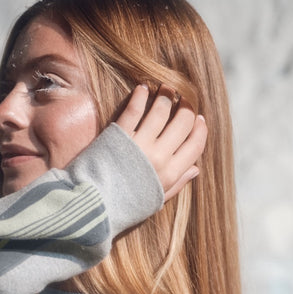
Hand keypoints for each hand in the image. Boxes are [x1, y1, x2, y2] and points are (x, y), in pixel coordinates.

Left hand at [116, 84, 207, 201]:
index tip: (199, 118)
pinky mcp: (118, 135)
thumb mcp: (154, 200)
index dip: (200, 129)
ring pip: (161, 110)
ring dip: (166, 95)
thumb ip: (176, 184)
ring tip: (166, 89)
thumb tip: (195, 169)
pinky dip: (141, 95)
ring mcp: (138, 145)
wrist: (93, 205)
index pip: (195, 145)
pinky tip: (143, 88)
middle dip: (187, 107)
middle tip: (183, 98)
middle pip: (183, 123)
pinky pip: (134, 109)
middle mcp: (158, 158)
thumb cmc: (124, 205)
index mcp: (170, 174)